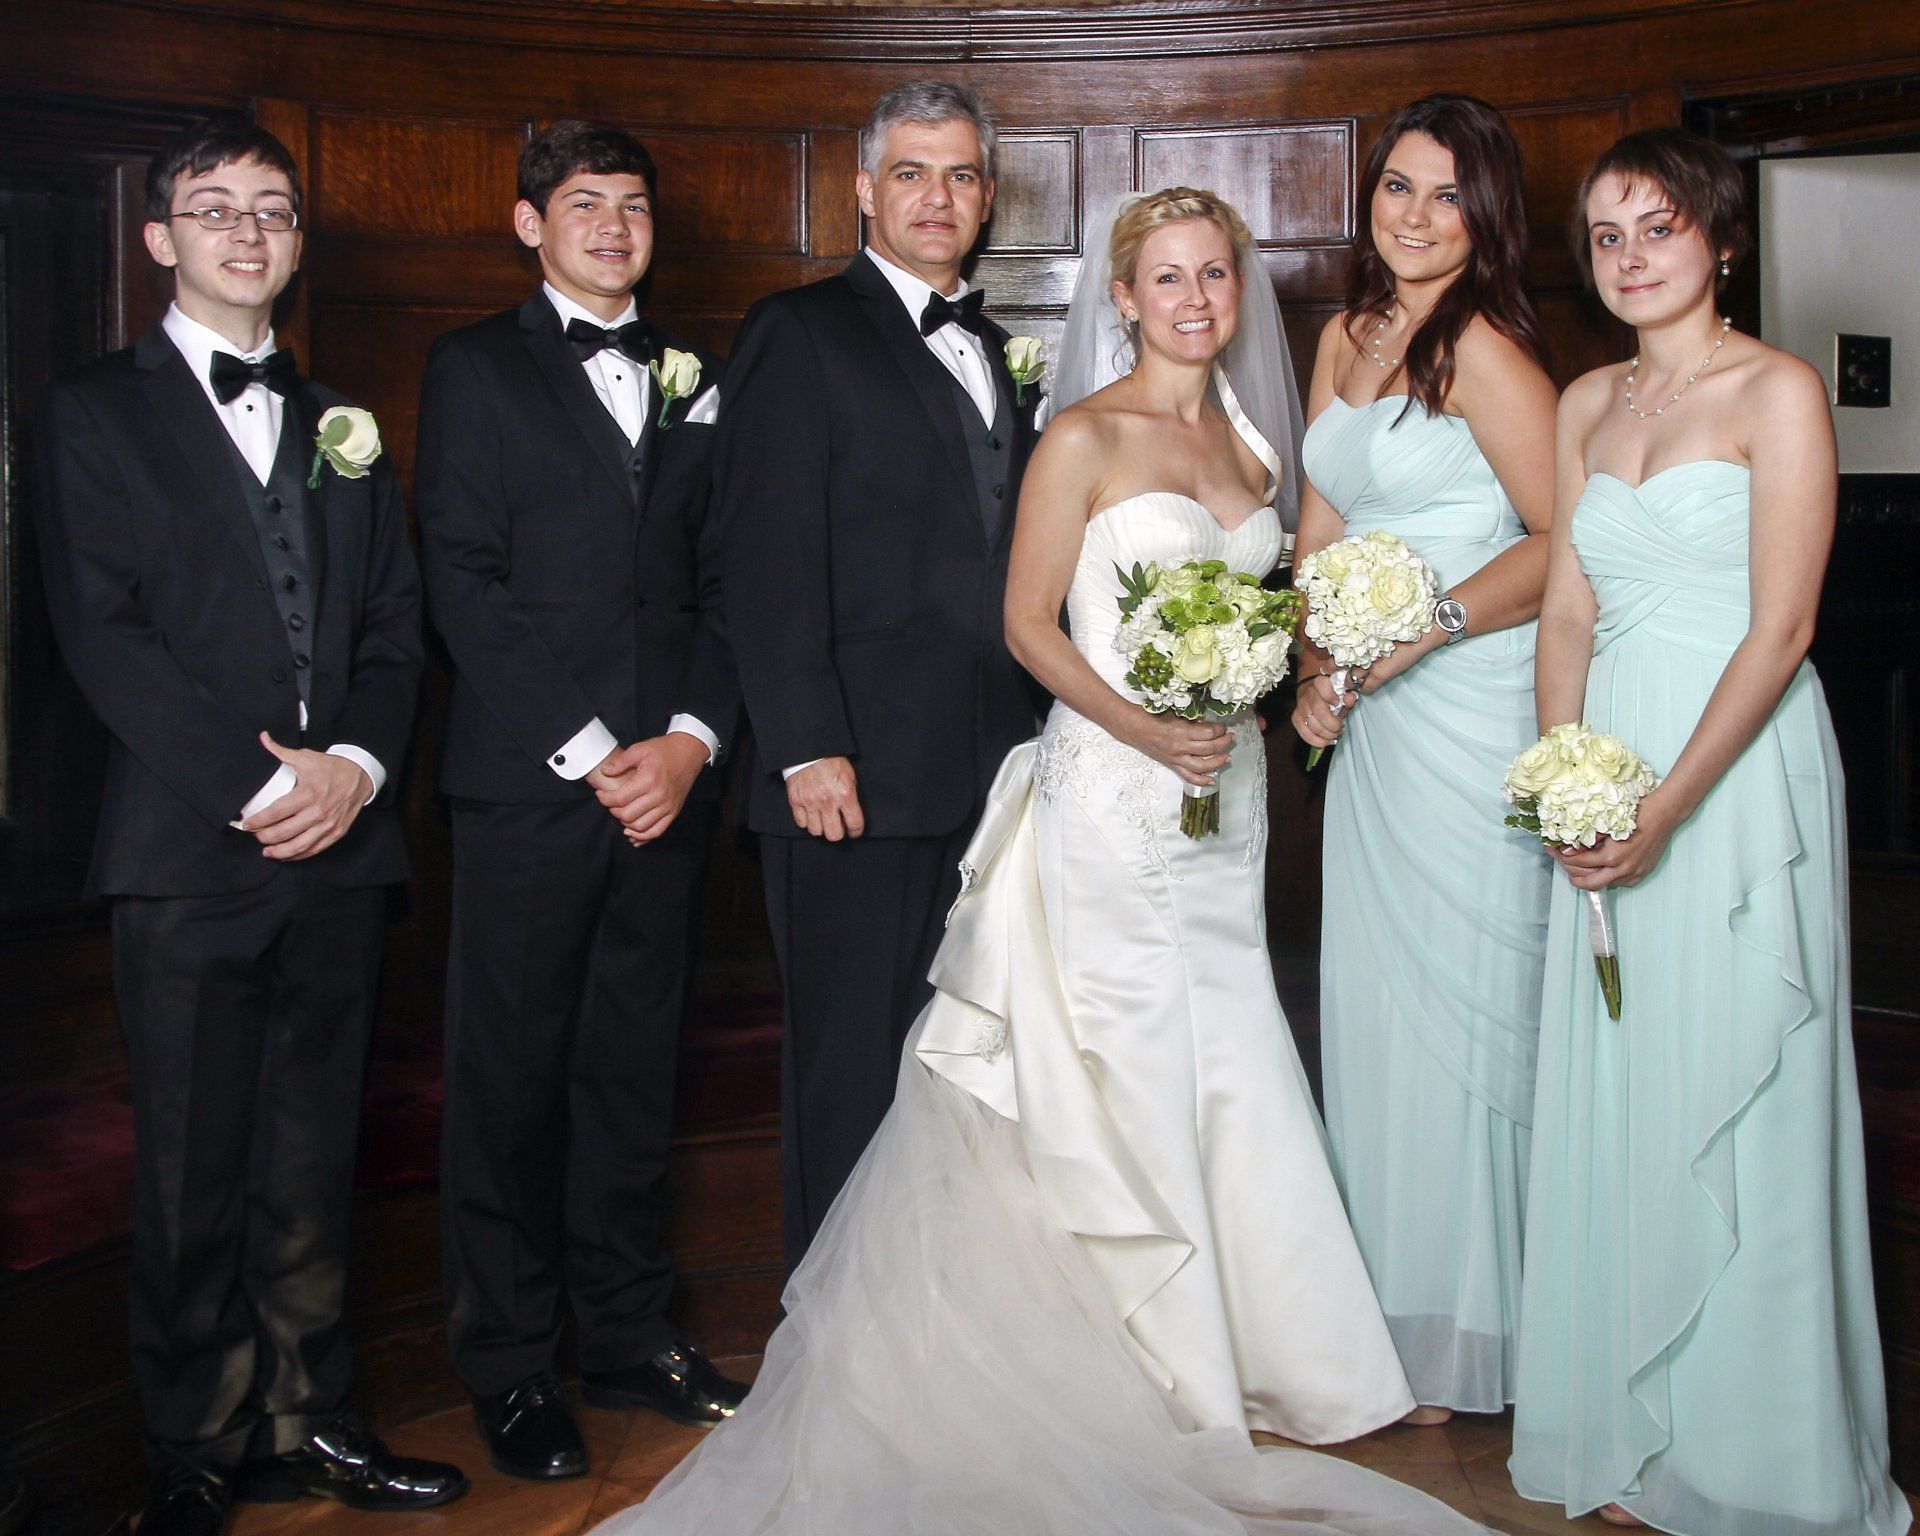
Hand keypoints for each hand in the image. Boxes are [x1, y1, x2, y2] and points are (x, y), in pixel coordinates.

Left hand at [239, 733, 373, 860]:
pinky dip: (298, 855)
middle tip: (255, 835)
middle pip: (283, 832)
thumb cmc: (331, 767)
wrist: (361, 775)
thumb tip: (262, 738)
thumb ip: (280, 751)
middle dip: (264, 837)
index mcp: (308, 793)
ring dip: (279, 851)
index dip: (258, 821)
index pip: (276, 813)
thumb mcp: (306, 757)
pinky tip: (286, 854)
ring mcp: (328, 824)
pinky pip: (314, 849)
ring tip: (267, 851)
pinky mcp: (336, 832)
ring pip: (298, 846)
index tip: (247, 824)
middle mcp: (318, 812)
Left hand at [590, 733, 707, 841]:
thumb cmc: (664, 750)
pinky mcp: (674, 812)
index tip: (601, 794)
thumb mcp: (640, 749)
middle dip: (613, 811)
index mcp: (649, 779)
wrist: (689, 753)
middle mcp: (659, 796)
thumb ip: (621, 761)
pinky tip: (632, 832)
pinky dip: (642, 836)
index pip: (620, 799)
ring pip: (640, 827)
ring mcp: (668, 806)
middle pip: (627, 815)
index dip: (605, 799)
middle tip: (611, 803)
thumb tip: (605, 772)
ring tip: (621, 813)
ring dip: (626, 824)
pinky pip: (656, 832)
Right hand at [786, 756, 863, 840]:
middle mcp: (828, 801)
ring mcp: (810, 802)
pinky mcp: (796, 801)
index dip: (856, 831)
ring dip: (821, 827)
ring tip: (823, 820)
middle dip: (838, 833)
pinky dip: (806, 821)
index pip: (854, 824)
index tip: (854, 831)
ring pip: (816, 831)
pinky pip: (801, 823)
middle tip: (838, 827)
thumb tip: (851, 814)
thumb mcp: (850, 776)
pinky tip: (811, 814)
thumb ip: (851, 796)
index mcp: (845, 794)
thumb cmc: (831, 760)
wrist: (809, 750)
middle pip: (834, 834)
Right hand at [1124, 711, 1232, 787]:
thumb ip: (1191, 719)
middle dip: (1225, 742)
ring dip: (1218, 761)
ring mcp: (1176, 758)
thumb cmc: (1150, 715)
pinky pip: (1189, 777)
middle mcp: (1181, 747)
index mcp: (1181, 730)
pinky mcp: (1172, 765)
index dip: (1220, 728)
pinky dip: (1202, 780)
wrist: (1132, 727)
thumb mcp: (1173, 712)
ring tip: (1228, 756)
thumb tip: (1208, 722)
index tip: (1224, 725)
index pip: (1209, 732)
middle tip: (1231, 737)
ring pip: (1203, 765)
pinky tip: (1212, 780)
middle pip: (1211, 748)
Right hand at [1290, 672, 1358, 750]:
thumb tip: (1351, 698)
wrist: (1312, 693)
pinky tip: (1324, 741)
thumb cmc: (1331, 695)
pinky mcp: (1295, 718)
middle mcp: (1308, 693)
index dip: (1331, 696)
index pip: (1322, 685)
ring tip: (1333, 735)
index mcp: (1320, 683)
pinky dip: (1315, 740)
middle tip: (1339, 728)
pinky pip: (1304, 732)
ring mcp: (1300, 706)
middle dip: (1332, 724)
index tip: (1338, 704)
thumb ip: (1347, 697)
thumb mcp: (1342, 694)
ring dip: (1326, 734)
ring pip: (1312, 724)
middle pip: (1319, 711)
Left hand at [1551, 792, 1678, 889]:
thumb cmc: (1636, 812)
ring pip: (1602, 884)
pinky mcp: (1641, 875)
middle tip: (1562, 862)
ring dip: (1588, 876)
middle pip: (1587, 883)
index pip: (1578, 864)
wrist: (1664, 814)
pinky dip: (1605, 876)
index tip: (1552, 848)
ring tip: (1578, 864)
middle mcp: (1622, 870)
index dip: (1561, 856)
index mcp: (1612, 856)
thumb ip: (1587, 839)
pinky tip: (1599, 866)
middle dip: (1571, 874)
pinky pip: (1617, 882)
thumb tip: (1567, 851)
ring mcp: (1633, 874)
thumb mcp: (1607, 823)